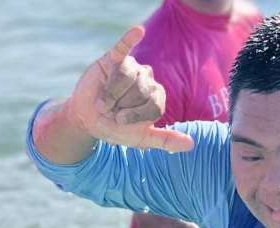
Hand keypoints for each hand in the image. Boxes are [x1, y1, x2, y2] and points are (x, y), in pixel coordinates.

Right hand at [64, 26, 193, 151]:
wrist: (87, 118)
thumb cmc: (115, 127)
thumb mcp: (141, 139)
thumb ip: (166, 140)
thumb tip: (191, 145)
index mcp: (157, 97)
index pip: (153, 105)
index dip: (134, 115)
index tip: (121, 122)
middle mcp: (148, 79)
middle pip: (140, 90)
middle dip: (120, 105)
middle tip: (111, 109)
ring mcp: (132, 68)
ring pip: (126, 76)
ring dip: (110, 94)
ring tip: (104, 100)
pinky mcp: (113, 59)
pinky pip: (123, 47)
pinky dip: (129, 39)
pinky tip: (137, 31)